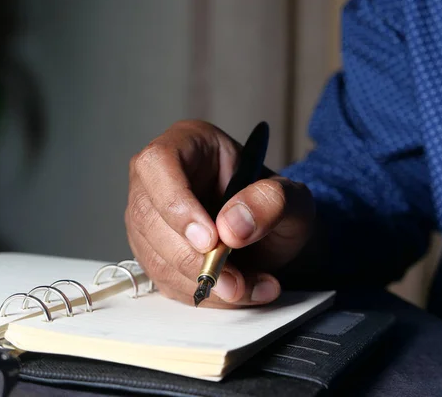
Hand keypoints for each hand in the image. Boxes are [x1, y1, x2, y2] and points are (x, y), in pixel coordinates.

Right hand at [125, 120, 315, 307]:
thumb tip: (232, 226)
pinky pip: (166, 282)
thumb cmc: (275, 204)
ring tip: (249, 289)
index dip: (176, 204)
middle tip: (234, 281)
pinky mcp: (154, 253)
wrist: (273, 234)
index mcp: (186, 144)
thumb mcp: (292, 197)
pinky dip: (204, 297)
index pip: (158, 165)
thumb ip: (271, 202)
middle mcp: (158, 180)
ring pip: (154, 257)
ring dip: (202, 284)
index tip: (209, 239)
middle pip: (149, 218)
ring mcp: (151, 218)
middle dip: (193, 259)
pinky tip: (238, 293)